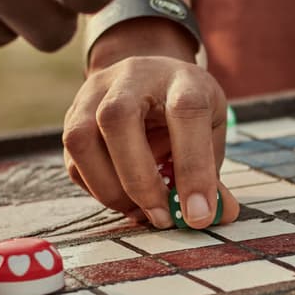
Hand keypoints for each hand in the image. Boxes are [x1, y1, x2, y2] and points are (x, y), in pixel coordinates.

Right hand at [63, 23, 238, 228]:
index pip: (186, 111)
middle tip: (162, 217)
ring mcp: (95, 92)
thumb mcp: (211, 131)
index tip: (199, 213)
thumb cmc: (187, 111)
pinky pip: (74, 159)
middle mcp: (133, 76)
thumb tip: (220, 216)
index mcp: (182, 78)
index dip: (193, 167)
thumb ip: (213, 173)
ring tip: (140, 211)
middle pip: (117, 118)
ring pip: (81, 137)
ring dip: (110, 188)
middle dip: (139, 180)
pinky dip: (97, 188)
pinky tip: (124, 199)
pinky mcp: (73, 114)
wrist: (153, 78)